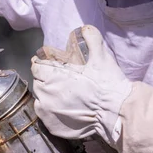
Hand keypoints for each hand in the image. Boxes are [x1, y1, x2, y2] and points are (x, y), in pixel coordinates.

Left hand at [31, 25, 132, 145]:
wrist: (115, 112)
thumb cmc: (107, 83)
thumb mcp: (101, 56)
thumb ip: (90, 38)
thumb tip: (84, 28)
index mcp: (53, 74)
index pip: (36, 66)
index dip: (42, 64)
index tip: (47, 65)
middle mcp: (45, 93)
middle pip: (37, 82)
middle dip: (46, 79)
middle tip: (59, 80)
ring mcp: (46, 111)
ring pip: (39, 98)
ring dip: (46, 94)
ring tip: (61, 94)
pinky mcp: (50, 125)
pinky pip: (43, 114)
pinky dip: (49, 109)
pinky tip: (62, 107)